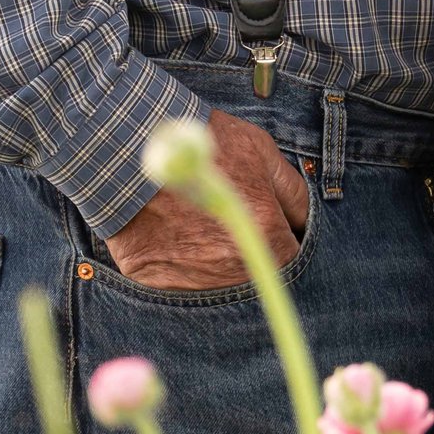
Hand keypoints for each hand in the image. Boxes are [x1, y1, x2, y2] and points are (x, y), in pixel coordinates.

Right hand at [106, 108, 309, 291]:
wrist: (129, 146)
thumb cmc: (199, 144)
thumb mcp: (258, 150)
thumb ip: (291, 190)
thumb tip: (304, 218)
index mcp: (264, 232)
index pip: (292, 258)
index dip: (282, 242)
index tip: (270, 231)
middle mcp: (234, 264)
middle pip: (257, 279)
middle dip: (251, 259)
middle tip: (232, 234)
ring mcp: (194, 279)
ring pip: (220, 289)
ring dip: (217, 269)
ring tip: (200, 235)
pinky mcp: (158, 285)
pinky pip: (179, 290)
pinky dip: (180, 273)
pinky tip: (173, 243)